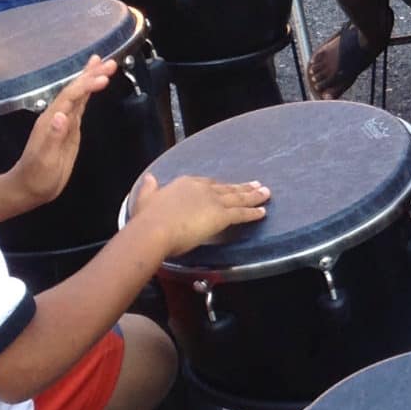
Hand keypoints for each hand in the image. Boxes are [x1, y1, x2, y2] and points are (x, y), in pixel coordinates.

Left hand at [9, 56, 115, 205]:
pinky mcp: (69, 129)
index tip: (104, 78)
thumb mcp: (44, 159)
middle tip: (110, 62)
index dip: (87, 85)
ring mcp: (63, 122)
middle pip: (75, 90)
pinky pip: (80, 106)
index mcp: (51, 121)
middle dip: (91, 75)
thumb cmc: (36, 176)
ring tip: (104, 64)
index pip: (71, 97)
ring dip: (90, 79)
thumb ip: (52, 137)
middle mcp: (57, 116)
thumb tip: (62, 116)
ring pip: (78, 95)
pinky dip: (88, 93)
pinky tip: (93, 87)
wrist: (28, 187)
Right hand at [130, 171, 271, 257]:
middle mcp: (201, 189)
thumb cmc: (147, 220)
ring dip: (254, 196)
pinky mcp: (221, 215)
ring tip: (266, 193)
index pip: (206, 184)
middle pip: (226, 188)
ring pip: (238, 197)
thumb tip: (150, 179)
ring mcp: (213, 201)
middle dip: (242, 187)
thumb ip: (149, 188)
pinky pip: (242, 213)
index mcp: (184, 184)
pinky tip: (262, 212)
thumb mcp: (144, 199)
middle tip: (256, 185)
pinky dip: (253, 212)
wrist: (154, 230)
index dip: (217, 186)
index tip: (225, 186)